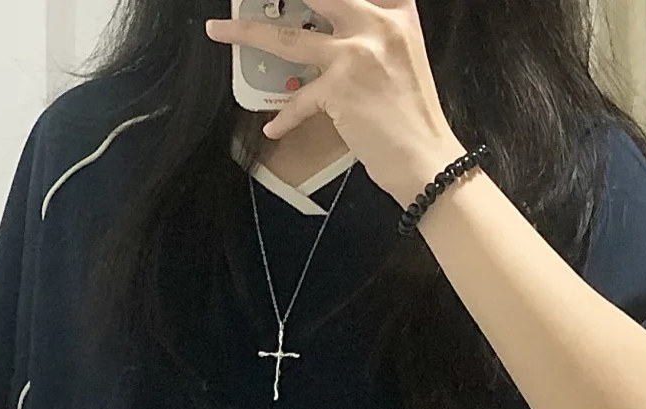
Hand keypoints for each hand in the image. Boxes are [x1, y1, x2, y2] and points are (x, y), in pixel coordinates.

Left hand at [207, 0, 463, 205]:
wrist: (426, 157)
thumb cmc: (415, 115)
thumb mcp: (403, 56)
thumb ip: (375, 33)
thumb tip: (334, 29)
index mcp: (397, 11)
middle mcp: (376, 23)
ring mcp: (355, 54)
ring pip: (288, 37)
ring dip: (247, 33)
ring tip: (219, 30)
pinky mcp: (339, 88)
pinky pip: (298, 99)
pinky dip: (285, 116)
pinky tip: (273, 127)